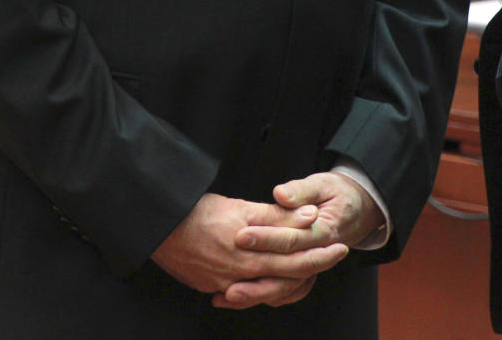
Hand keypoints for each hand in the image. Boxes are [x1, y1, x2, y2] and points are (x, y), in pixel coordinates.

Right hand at [151, 192, 347, 310]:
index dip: (320, 254)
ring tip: (309, 269)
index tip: (340, 247)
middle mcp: (241, 275)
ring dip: (290, 280)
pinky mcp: (212, 287)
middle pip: (286, 276)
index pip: (295, 258)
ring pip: (267, 290)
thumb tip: (310, 217)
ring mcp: (226, 285)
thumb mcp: (242, 208)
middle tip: (336, 255)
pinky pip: (245, 294)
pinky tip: (272, 281)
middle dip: (314, 266)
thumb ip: (277, 216)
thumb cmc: (201, 212)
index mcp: (251, 253)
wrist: (160, 226)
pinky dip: (262, 288)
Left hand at [220, 172, 384, 308]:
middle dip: (253, 275)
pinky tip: (240, 298)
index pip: (291, 238)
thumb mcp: (323, 184)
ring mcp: (311, 267)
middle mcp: (316, 254)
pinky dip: (263, 296)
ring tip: (226, 294)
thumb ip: (301, 190)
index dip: (265, 237)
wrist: (358, 209)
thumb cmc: (338, 193)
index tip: (240, 235)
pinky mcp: (303, 273)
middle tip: (226, 279)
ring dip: (255, 294)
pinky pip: (284, 292)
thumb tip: (280, 194)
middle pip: (284, 271)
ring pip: (283, 288)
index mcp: (323, 232)